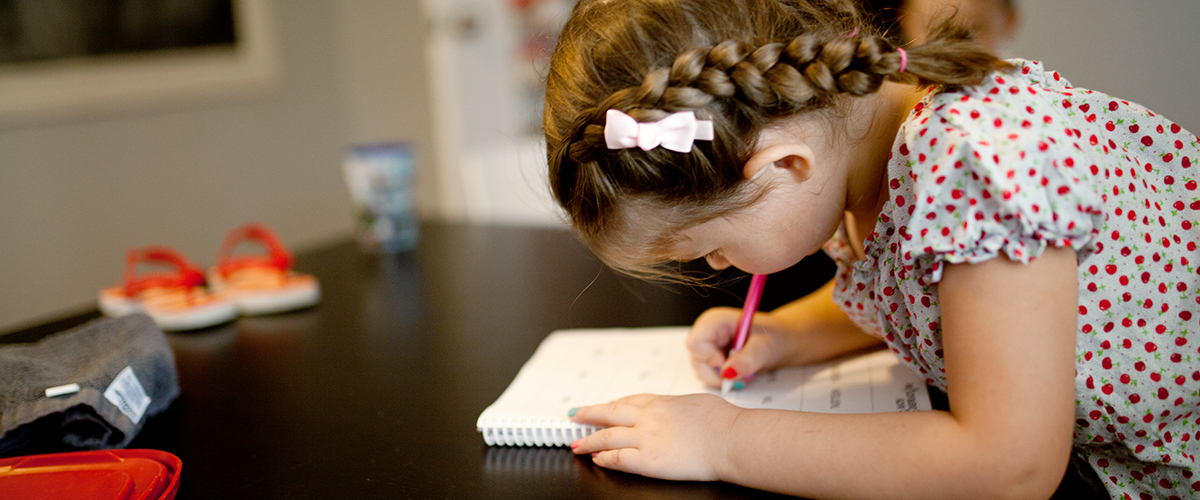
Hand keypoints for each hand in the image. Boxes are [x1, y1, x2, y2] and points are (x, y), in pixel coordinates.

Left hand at [568, 393, 740, 480]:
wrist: (732, 440)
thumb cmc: (724, 423)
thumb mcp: (696, 402)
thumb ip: (678, 407)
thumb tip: (676, 411)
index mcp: (661, 402)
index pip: (628, 401)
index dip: (611, 405)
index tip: (601, 407)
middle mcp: (649, 418)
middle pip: (610, 414)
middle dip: (590, 415)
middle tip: (576, 416)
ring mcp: (647, 439)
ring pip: (608, 436)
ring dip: (589, 440)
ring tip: (578, 444)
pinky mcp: (649, 461)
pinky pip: (619, 459)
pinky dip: (605, 458)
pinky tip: (597, 459)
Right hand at [685, 306, 802, 386]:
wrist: (782, 342)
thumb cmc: (775, 336)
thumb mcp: (765, 346)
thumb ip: (748, 358)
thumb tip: (728, 373)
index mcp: (715, 320)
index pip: (695, 343)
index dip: (710, 358)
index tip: (729, 364)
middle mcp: (708, 332)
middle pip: (696, 359)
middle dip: (717, 372)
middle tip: (739, 373)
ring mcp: (708, 345)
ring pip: (700, 370)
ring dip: (721, 378)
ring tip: (742, 372)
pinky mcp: (711, 358)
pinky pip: (708, 375)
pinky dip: (723, 380)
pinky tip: (738, 373)